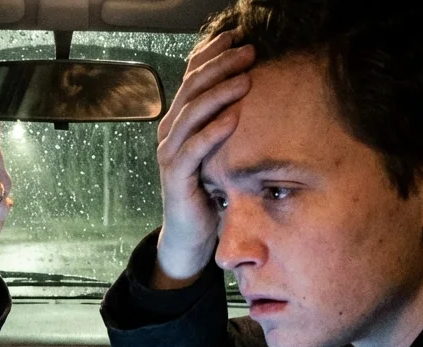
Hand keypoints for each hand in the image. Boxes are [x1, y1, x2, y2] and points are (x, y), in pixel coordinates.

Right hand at [154, 32, 254, 288]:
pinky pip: (194, 148)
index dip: (211, 53)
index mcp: (178, 120)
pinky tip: (234, 118)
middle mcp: (169, 132)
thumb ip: (225, 122)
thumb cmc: (208, 190)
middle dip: (220, 66)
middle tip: (249, 52)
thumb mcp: (218, 150)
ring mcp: (169, 153)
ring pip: (192, 113)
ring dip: (220, 93)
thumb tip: (253, 89)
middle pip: (192, 88)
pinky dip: (213, 131)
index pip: (191, 77)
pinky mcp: (176, 176)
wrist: (190, 234)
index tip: (237, 36)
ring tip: (245, 78)